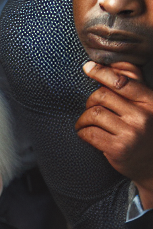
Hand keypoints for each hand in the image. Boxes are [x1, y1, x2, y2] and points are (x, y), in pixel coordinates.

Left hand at [77, 61, 152, 206]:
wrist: (152, 165)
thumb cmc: (145, 130)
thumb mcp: (146, 106)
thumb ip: (133, 85)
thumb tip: (113, 63)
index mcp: (150, 101)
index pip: (122, 81)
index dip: (101, 72)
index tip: (87, 67)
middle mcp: (143, 116)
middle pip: (102, 96)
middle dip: (90, 101)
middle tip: (91, 110)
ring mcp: (131, 133)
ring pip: (93, 114)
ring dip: (83, 119)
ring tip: (86, 124)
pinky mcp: (118, 149)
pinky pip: (88, 133)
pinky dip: (82, 132)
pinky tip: (86, 135)